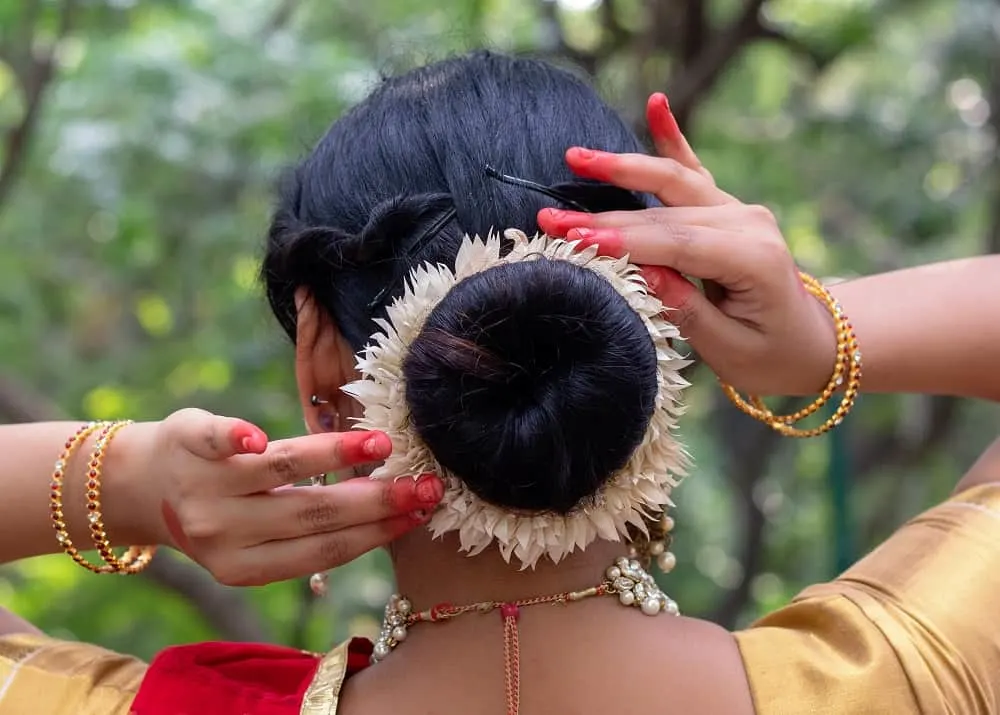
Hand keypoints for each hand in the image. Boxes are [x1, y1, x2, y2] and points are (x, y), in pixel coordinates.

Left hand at [125, 409, 442, 585]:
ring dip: (334, 457)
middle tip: (424, 484)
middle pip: (311, 514)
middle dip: (374, 500)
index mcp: (245, 566)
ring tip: (382, 445)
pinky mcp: (188, 442)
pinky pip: (216, 440)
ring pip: (278, 471)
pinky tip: (257, 436)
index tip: (421, 513)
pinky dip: (235, 437)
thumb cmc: (220, 509)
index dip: (375, 533)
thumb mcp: (255, 537)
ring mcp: (205, 486)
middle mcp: (225, 532)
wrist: (139, 486)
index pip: (322, 550)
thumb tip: (392, 511)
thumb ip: (307, 530)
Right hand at [536, 93, 836, 396]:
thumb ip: (689, 311)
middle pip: (665, 214)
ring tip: (575, 157)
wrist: (809, 340)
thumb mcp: (730, 349)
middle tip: (550, 217)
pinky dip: (672, 137)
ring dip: (622, 169)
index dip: (626, 241)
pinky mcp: (727, 206)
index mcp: (752, 259)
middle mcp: (747, 222)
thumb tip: (648, 273)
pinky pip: (693, 169)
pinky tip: (656, 104)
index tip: (577, 239)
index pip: (678, 244)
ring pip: (672, 183)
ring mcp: (738, 208)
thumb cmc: (769, 355)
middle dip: (603, 217)